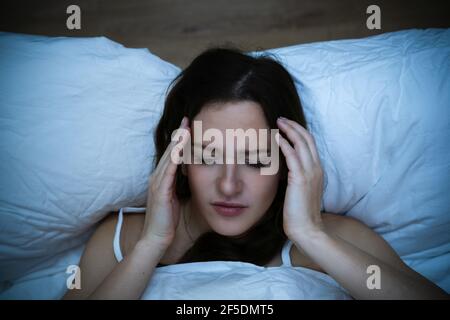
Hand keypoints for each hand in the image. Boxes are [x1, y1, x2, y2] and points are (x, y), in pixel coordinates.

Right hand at [140, 116, 189, 247]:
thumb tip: (187, 175)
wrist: (156, 238)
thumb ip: (177, 185)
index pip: (172, 155)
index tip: (188, 127)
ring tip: (186, 128)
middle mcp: (157, 177)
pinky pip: (169, 171)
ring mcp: (157, 183)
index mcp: (161, 178)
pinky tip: (181, 149)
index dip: (179, 140)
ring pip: (169, 158)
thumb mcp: (174, 198)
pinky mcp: (161, 191)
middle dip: (179, 135)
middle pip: (169, 151)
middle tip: (187, 119)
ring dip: (178, 142)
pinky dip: (175, 158)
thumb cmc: (167, 220)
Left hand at [275, 117, 324, 239]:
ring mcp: (310, 173)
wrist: (307, 229)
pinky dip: (285, 144)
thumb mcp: (300, 191)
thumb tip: (285, 170)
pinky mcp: (300, 179)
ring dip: (289, 130)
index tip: (287, 126)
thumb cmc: (301, 213)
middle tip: (281, 119)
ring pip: (301, 143)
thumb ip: (296, 178)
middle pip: (308, 139)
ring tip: (278, 122)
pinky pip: (293, 155)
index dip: (299, 132)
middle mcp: (316, 168)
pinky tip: (277, 137)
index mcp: (317, 171)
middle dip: (294, 126)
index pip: (310, 144)